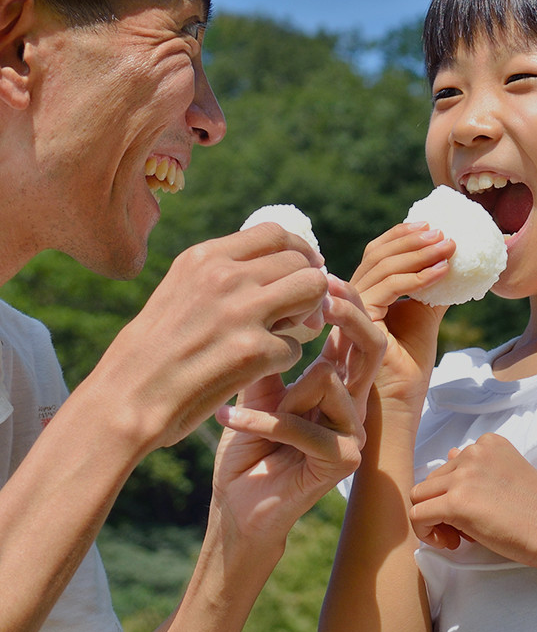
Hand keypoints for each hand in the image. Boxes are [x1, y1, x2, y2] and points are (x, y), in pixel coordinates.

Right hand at [85, 223, 327, 449]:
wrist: (127, 397)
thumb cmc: (155, 349)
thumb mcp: (181, 289)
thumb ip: (223, 272)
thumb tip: (280, 263)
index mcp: (206, 257)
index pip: (275, 234)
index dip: (300, 251)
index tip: (305, 268)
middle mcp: (225, 276)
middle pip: (300, 262)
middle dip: (308, 285)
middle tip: (300, 311)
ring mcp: (241, 312)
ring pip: (312, 291)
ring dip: (309, 313)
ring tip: (287, 332)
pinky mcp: (253, 351)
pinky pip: (296, 346)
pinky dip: (283, 359)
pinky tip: (258, 369)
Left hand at [211, 275, 385, 543]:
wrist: (238, 502)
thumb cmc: (248, 444)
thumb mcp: (257, 388)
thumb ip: (269, 351)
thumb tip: (265, 297)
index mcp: (336, 381)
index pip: (355, 332)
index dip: (342, 300)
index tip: (315, 273)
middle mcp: (352, 402)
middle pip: (371, 344)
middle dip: (346, 315)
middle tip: (318, 298)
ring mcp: (352, 432)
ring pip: (329, 379)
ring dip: (281, 394)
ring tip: (245, 408)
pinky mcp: (343, 461)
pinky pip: (303, 425)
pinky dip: (262, 422)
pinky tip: (228, 420)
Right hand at [352, 223, 455, 410]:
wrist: (395, 414)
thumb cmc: (406, 375)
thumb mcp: (422, 325)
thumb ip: (429, 298)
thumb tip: (452, 271)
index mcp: (362, 299)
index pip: (375, 257)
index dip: (399, 237)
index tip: (428, 225)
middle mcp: (350, 302)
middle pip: (375, 256)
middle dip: (411, 239)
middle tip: (442, 230)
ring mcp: (350, 312)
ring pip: (380, 269)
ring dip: (419, 253)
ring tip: (449, 246)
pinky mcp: (358, 325)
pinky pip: (386, 290)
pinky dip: (416, 278)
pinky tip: (442, 272)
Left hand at [409, 433, 536, 567]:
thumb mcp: (507, 475)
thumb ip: (476, 466)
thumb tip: (450, 455)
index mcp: (487, 443)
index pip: (450, 466)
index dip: (455, 493)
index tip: (473, 513)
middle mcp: (472, 452)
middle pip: (433, 480)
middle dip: (441, 506)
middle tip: (463, 532)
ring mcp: (463, 476)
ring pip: (420, 495)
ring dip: (432, 518)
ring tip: (457, 539)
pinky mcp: (457, 502)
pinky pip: (417, 514)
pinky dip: (425, 531)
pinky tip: (449, 543)